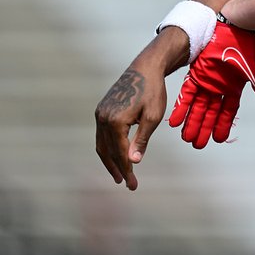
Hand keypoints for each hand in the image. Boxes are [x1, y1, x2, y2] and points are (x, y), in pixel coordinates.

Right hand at [95, 61, 167, 190]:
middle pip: (108, 151)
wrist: (145, 68)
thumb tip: (133, 161)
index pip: (120, 153)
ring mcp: (100, 113)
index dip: (127, 170)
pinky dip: (108, 147)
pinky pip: (102, 134)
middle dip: (118, 169)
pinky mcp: (101, 109)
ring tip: (119, 175)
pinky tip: (115, 155)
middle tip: (127, 184)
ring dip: (110, 160)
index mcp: (116, 121)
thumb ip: (141, 140)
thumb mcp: (153, 117)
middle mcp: (103, 118)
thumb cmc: (153, 91)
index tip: (133, 185)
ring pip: (102, 144)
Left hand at [169, 20, 254, 148]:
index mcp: (234, 87)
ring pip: (197, 105)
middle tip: (197, 144)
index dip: (223, 125)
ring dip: (191, 121)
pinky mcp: (196, 71)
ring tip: (185, 137)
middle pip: (210, 111)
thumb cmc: (250, 48)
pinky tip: (174, 120)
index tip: (218, 140)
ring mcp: (207, 79)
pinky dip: (181, 107)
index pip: (228, 111)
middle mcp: (220, 85)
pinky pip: (186, 93)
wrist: (237, 26)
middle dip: (204, 127)